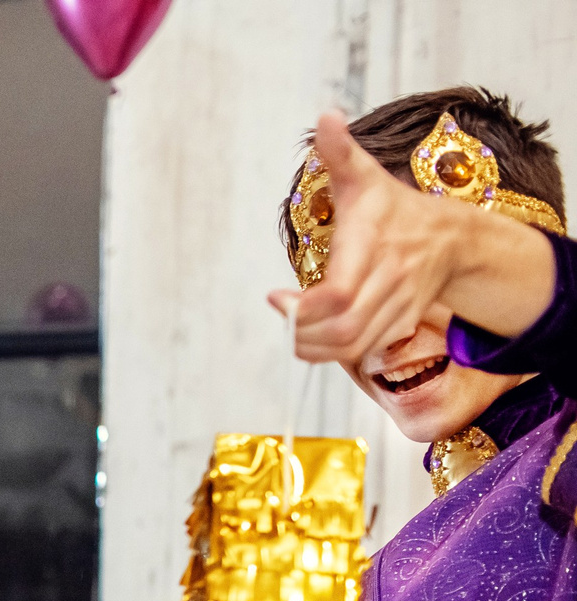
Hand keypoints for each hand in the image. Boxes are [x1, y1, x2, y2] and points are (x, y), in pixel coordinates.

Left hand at [269, 110, 490, 365]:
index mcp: (375, 247)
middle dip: (301, 332)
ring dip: (312, 347)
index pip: (339, 295)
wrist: (455, 240)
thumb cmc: (396, 209)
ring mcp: (397, 308)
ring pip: (348, 347)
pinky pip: (359, 353)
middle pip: (341, 330)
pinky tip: (314, 333)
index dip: (303, 308)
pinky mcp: (399, 325)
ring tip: (293, 326)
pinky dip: (331, 352)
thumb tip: (326, 115)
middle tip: (283, 313)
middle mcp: (390, 282)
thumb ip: (341, 151)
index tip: (276, 298)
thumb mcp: (366, 178)